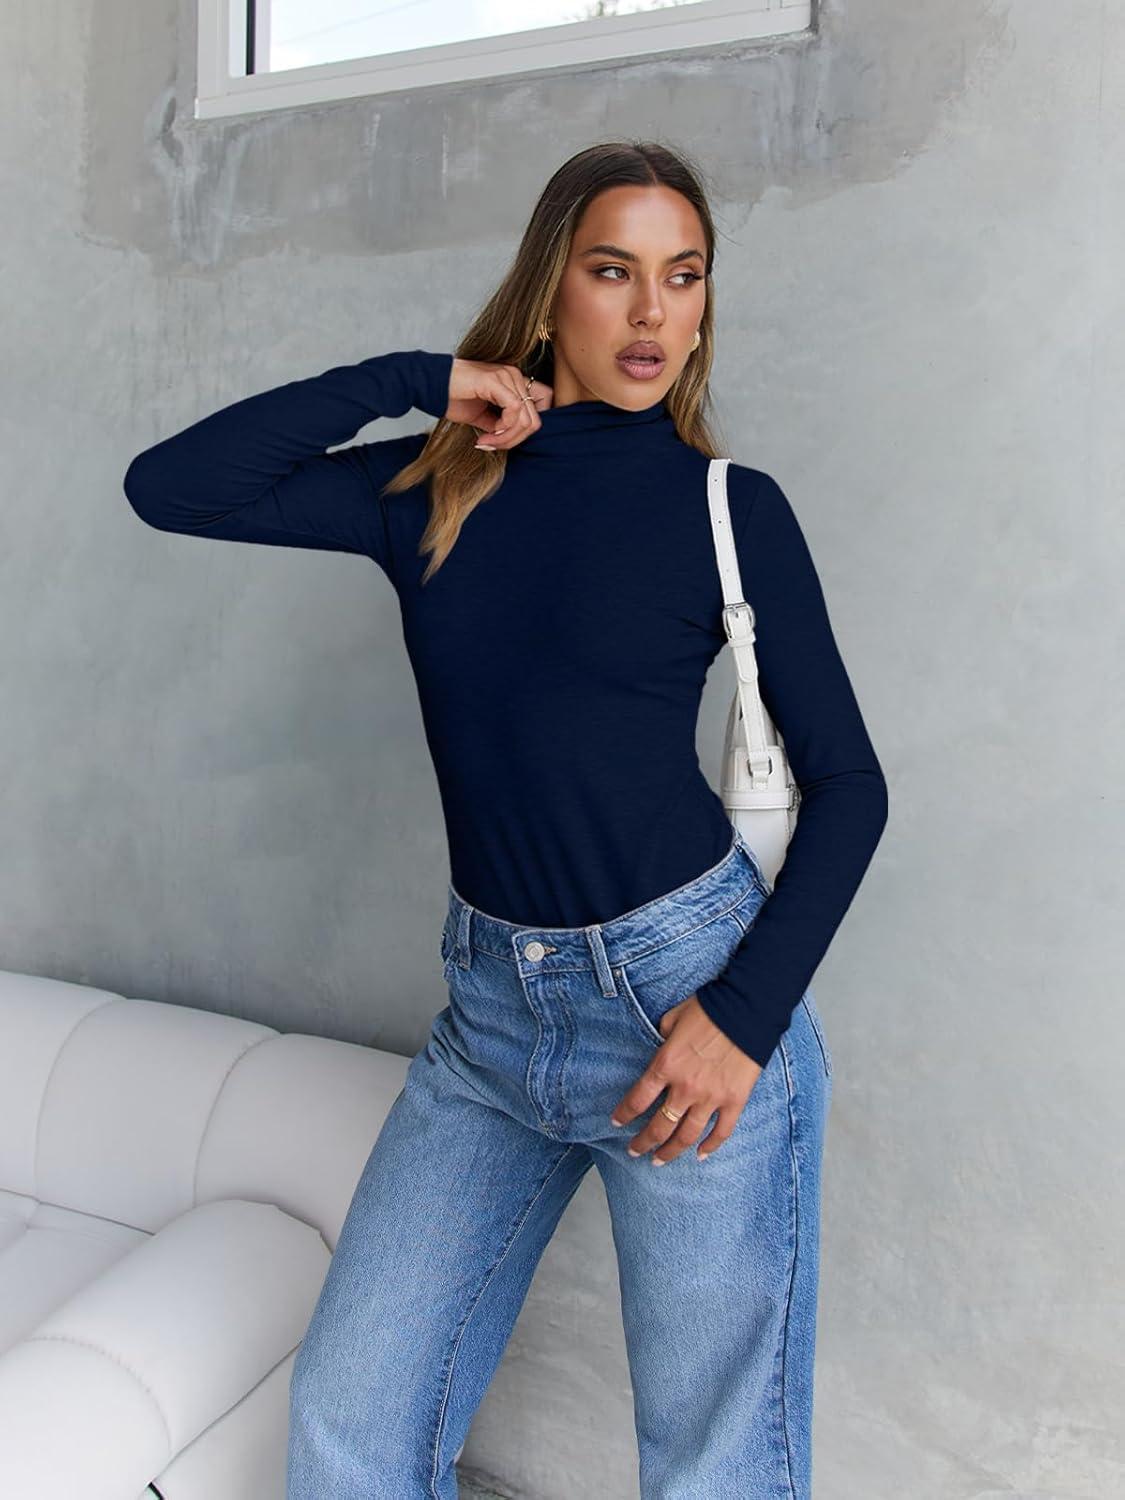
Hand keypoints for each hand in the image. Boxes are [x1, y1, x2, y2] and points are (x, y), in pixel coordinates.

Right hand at [444, 357, 552, 451]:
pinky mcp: (496, 381)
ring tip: (487, 442)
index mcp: (514, 381)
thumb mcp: (483, 416)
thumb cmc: (453, 397)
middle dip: (515, 440)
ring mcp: (507, 376)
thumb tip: (512, 438)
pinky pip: (514, 412)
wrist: (430, 386)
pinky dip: (503, 430)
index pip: (544, 405)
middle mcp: (515, 375)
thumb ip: (501, 424)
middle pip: (535, 419)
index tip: (506, 440)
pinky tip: (486, 435)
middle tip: (493, 445)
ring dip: (507, 438)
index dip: (529, 429)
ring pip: (526, 419)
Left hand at [609, 995, 762, 1163]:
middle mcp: (685, 1088)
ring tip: (660, 1160)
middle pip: (659, 1126)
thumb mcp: (672, 1018)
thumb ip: (660, 1038)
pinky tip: (700, 1155)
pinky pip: (721, 1132)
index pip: (638, 1100)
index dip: (624, 1114)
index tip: (617, 1122)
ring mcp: (711, 1098)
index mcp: (666, 1066)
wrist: (747, 1009)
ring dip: (671, 1151)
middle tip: (635, 1151)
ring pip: (687, 1136)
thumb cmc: (708, 1009)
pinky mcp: (735, 1101)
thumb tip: (659, 1049)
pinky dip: (711, 1147)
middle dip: (643, 1142)